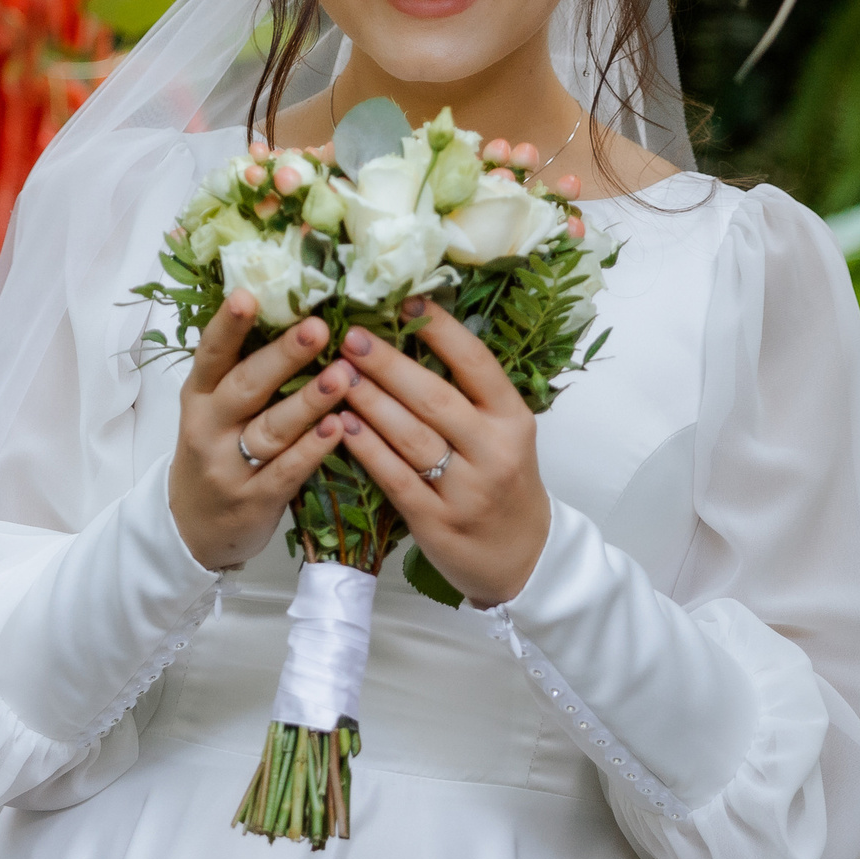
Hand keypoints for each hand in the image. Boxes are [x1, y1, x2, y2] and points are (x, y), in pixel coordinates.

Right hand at [169, 292, 355, 569]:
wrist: (192, 528)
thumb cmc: (215, 453)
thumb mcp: (212, 410)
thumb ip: (240, 371)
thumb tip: (289, 310)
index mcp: (198, 395)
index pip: (210, 354)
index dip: (228, 325)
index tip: (248, 294)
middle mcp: (208, 427)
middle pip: (245, 386)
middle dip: (282, 355)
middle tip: (317, 327)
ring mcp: (228, 467)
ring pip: (270, 430)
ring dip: (307, 402)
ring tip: (342, 375)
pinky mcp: (253, 501)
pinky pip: (286, 472)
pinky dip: (312, 450)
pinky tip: (339, 429)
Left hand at [334, 301, 550, 606]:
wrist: (522, 557)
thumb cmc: (502, 482)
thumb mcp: (502, 434)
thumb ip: (467, 395)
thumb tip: (412, 334)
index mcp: (513, 419)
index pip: (477, 364)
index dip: (441, 330)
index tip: (405, 300)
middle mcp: (494, 452)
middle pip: (436, 399)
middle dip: (389, 365)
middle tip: (351, 336)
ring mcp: (466, 490)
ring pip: (411, 437)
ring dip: (370, 402)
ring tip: (337, 374)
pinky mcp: (437, 522)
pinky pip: (394, 477)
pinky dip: (366, 448)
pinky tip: (339, 425)